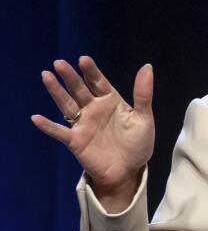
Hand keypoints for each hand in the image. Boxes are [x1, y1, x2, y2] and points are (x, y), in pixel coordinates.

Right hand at [31, 56, 154, 208]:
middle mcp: (94, 109)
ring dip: (56, 92)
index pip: (98, 82)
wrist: (129, 171)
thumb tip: (147, 67)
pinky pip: (60, 132)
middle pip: (79, 89)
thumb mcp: (144, 119)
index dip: (91, 71)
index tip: (83, 59)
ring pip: (67, 105)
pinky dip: (48, 126)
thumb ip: (143, 94)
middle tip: (59, 63)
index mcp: (111, 101)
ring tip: (46, 76)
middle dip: (70, 77)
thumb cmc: (138, 145)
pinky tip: (37, 118)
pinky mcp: (75, 141)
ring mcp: (83, 124)